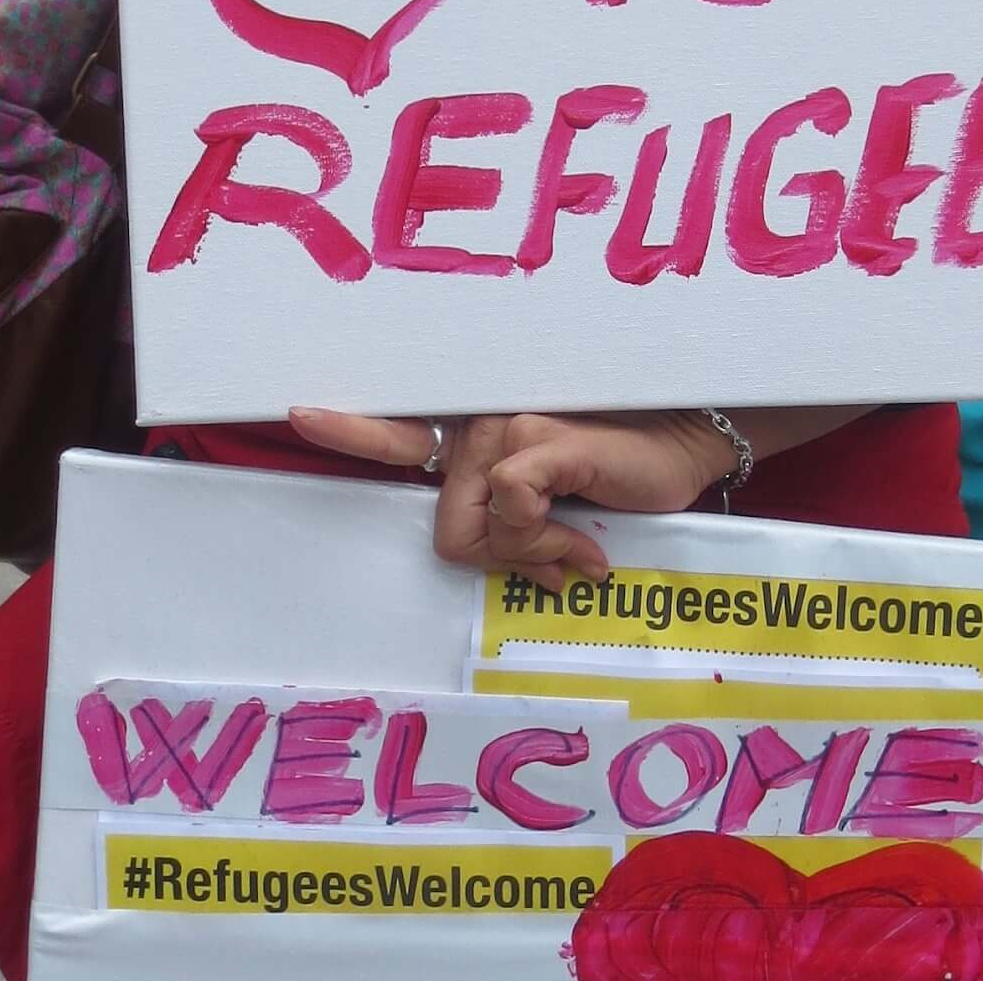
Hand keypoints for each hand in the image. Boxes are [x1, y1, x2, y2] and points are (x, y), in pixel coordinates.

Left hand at [287, 407, 736, 589]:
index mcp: (480, 434)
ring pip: (477, 532)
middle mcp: (483, 422)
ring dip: (531, 553)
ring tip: (578, 539)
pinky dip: (550, 543)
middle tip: (553, 551)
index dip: (350, 427)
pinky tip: (587, 540)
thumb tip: (519, 571)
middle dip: (498, 558)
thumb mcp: (554, 512)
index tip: (300, 411)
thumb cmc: (620, 478)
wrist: (683, 450)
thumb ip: (514, 530)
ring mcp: (507, 428)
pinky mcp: (535, 443)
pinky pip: (511, 516)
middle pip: (447, 529)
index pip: (403, 430)